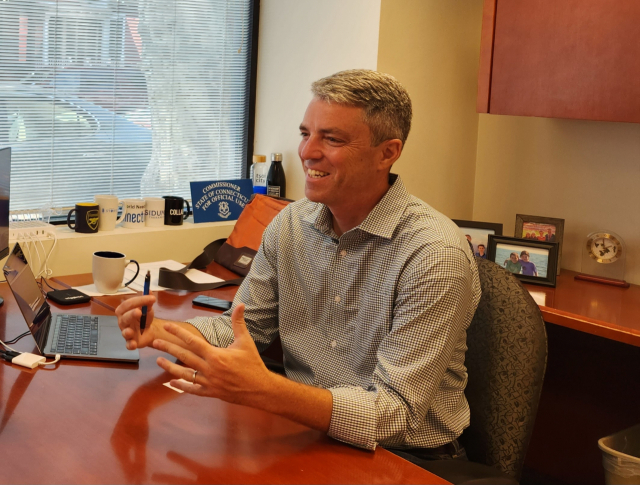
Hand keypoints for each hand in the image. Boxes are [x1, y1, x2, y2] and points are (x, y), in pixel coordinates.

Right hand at [115, 295, 156, 349]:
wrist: (147, 331)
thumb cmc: (144, 317)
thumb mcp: (148, 308)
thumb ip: (148, 301)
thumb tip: (149, 290)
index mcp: (124, 311)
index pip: (128, 304)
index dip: (138, 300)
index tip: (152, 298)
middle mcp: (123, 321)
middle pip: (124, 317)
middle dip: (131, 314)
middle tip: (139, 312)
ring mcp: (126, 333)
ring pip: (124, 332)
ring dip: (127, 331)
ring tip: (130, 331)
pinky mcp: (130, 343)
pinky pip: (128, 345)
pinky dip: (130, 345)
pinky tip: (133, 344)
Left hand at [152, 304, 271, 404]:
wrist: (259, 388)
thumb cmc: (253, 364)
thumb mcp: (246, 341)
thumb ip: (239, 323)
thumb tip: (240, 305)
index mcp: (216, 355)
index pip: (193, 342)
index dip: (178, 333)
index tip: (167, 327)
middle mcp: (209, 369)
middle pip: (184, 357)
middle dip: (168, 348)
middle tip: (155, 342)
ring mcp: (208, 382)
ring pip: (184, 374)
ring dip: (170, 367)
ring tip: (159, 361)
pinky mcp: (210, 392)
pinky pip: (192, 389)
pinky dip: (181, 386)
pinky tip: (172, 382)